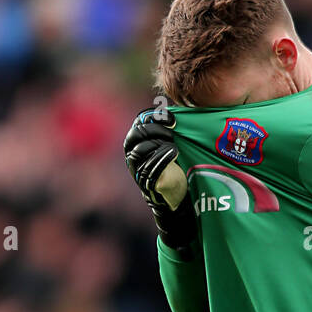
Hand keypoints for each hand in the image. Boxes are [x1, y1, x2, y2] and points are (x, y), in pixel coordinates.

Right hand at [123, 108, 195, 252]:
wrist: (176, 199)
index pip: (140, 122)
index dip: (155, 118)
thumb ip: (170, 131)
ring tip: (175, 146)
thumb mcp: (171, 146)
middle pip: (138, 134)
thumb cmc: (176, 169)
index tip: (173, 120)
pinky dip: (162, 158)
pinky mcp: (144, 182)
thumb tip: (179, 111)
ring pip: (141, 149)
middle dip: (157, 130)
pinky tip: (175, 154)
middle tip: (174, 133)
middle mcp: (132, 154)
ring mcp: (136, 169)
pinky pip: (148, 166)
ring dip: (160, 144)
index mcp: (137, 141)